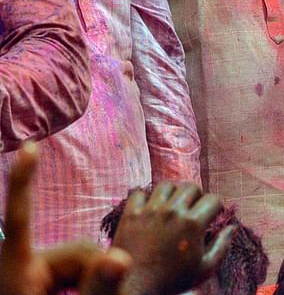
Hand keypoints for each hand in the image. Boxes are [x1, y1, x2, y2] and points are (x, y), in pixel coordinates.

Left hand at [0, 141, 130, 294]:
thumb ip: (99, 287)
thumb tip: (122, 257)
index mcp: (17, 271)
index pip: (21, 217)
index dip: (25, 180)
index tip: (29, 147)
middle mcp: (24, 266)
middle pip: (76, 247)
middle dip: (96, 266)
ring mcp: (34, 273)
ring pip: (83, 256)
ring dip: (97, 274)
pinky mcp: (44, 281)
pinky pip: (79, 267)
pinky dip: (92, 276)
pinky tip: (93, 292)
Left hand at [111, 181, 232, 294]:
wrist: (135, 288)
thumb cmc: (172, 281)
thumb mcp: (205, 269)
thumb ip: (222, 245)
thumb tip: (231, 227)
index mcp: (193, 224)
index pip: (213, 199)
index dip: (216, 207)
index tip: (212, 215)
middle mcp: (172, 212)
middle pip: (191, 187)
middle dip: (196, 196)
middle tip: (193, 209)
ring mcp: (150, 212)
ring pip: (166, 185)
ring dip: (172, 193)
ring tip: (172, 206)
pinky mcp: (130, 215)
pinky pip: (139, 193)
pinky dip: (145, 198)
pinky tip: (150, 209)